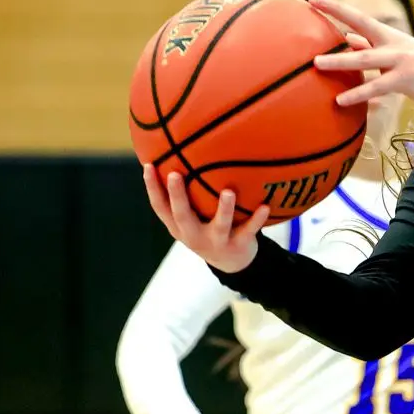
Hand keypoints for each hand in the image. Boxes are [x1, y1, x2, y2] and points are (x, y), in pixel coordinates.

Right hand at [143, 166, 268, 274]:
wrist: (231, 263)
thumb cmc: (207, 227)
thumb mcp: (192, 216)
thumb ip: (186, 193)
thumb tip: (178, 150)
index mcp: (178, 226)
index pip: (160, 206)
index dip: (152, 187)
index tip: (148, 166)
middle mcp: (193, 235)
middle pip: (182, 215)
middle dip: (177, 196)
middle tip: (175, 174)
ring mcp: (216, 242)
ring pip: (219, 226)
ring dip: (224, 209)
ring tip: (228, 192)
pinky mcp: (238, 246)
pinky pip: (248, 231)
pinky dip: (257, 219)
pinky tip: (265, 206)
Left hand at [309, 0, 413, 107]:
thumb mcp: (392, 49)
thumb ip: (368, 44)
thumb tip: (347, 37)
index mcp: (385, 34)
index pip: (356, 16)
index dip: (335, 7)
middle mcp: (390, 42)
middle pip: (359, 26)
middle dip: (335, 17)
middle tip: (311, 9)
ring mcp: (397, 60)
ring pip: (364, 59)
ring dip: (340, 61)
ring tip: (317, 64)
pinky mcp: (402, 80)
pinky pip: (376, 87)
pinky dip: (358, 94)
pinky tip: (341, 100)